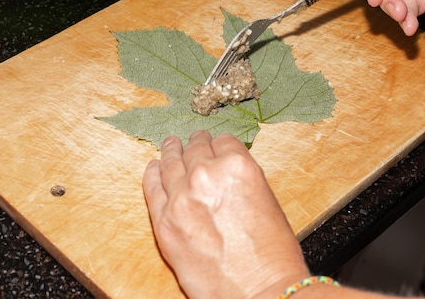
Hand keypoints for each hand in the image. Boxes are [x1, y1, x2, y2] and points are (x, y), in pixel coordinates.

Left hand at [142, 131, 309, 298]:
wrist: (259, 291)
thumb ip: (241, 180)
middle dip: (196, 144)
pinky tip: (154, 167)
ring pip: (171, 162)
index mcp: (238, 167)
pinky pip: (152, 186)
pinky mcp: (163, 220)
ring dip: (172, 151)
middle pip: (195, 148)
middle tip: (193, 141)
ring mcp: (180, 196)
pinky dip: (152, 173)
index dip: (220, 144)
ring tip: (171, 145)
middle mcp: (206, 175)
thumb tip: (225, 171)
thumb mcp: (267, 200)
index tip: (215, 144)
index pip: (223, 142)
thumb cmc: (272, 254)